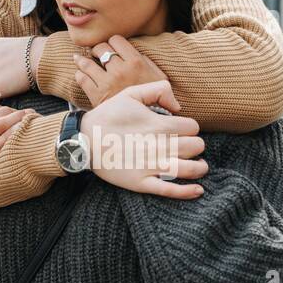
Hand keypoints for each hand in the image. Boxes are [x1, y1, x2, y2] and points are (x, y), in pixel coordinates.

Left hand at [74, 36, 170, 106]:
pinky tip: (81, 74)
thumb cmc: (156, 100)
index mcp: (136, 62)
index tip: (112, 48)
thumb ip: (146, 61)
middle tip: (98, 54)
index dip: (112, 42)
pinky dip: (80, 75)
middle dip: (98, 50)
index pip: (116, 40)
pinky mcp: (97, 95)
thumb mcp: (159, 77)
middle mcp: (120, 70)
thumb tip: (132, 52)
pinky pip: (82, 78)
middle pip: (100, 48)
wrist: (146, 122)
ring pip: (87, 63)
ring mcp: (107, 82)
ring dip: (83, 60)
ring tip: (81, 60)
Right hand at [82, 81, 207, 199]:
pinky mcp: (142, 183)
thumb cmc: (108, 115)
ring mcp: (152, 166)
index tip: (180, 130)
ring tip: (198, 166)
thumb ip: (159, 90)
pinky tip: (198, 190)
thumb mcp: (131, 93)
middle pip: (197, 147)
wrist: (83, 140)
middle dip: (196, 146)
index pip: (193, 127)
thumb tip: (178, 106)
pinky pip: (171, 190)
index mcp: (160, 124)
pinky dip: (188, 191)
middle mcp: (160, 146)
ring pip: (191, 169)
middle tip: (187, 147)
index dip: (189, 128)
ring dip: (199, 167)